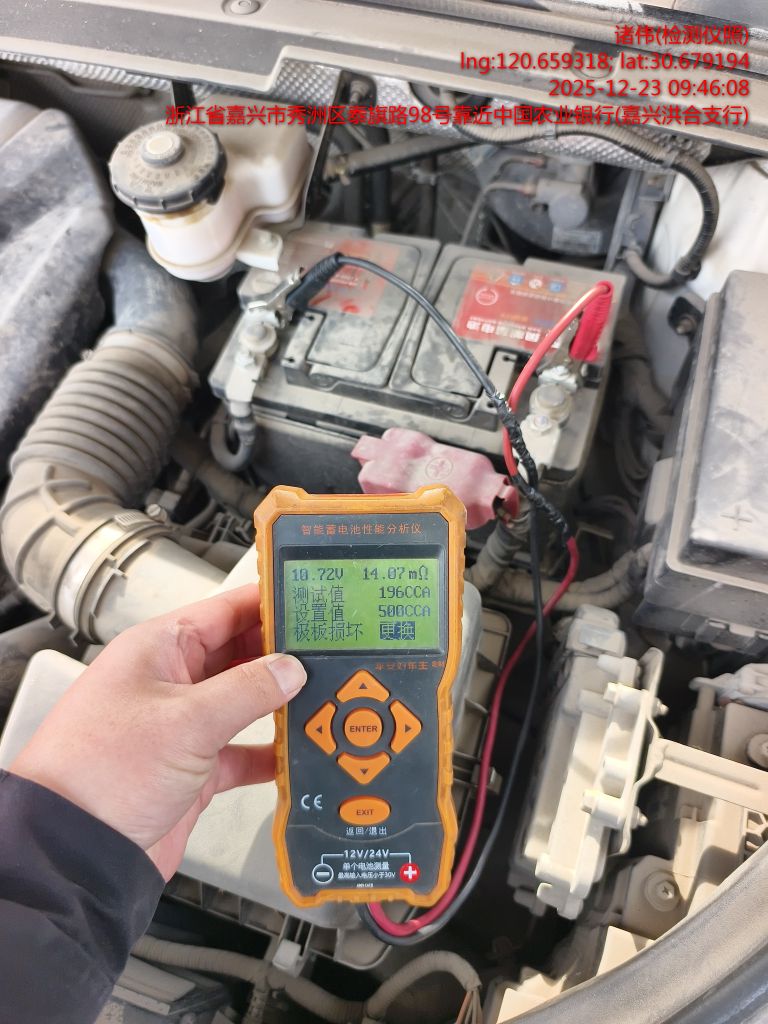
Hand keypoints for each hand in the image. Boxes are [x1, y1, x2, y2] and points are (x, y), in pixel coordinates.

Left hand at [10, 585, 305, 879]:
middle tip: (334, 654)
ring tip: (328, 698)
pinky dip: (269, 753)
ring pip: (244, 703)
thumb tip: (292, 668)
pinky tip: (298, 753)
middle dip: (285, 656)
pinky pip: (241, 751)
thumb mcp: (186, 721)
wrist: (73, 852)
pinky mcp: (193, 769)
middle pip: (241, 655)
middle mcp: (172, 681)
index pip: (227, 610)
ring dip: (281, 704)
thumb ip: (247, 690)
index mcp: (160, 649)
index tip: (316, 601)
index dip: (272, 604)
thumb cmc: (103, 771)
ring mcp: (182, 725)